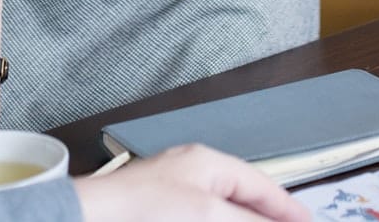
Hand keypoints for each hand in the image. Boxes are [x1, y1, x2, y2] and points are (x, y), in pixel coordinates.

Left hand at [74, 146, 309, 221]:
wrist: (91, 220)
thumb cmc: (142, 208)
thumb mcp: (207, 213)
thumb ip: (246, 220)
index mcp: (208, 162)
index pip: (260, 185)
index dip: (287, 207)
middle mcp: (193, 174)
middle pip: (243, 199)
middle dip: (264, 216)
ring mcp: (175, 195)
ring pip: (222, 210)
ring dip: (242, 219)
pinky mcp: (160, 214)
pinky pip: (203, 215)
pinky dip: (219, 220)